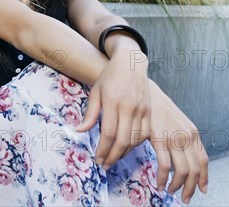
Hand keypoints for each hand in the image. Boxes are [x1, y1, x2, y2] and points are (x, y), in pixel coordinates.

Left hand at [75, 53, 150, 169]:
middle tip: (105, 165)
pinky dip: (135, 144)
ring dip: (124, 153)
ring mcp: (141, 109)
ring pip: (134, 139)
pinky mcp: (149, 111)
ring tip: (114, 158)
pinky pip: (144, 134)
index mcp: (112, 102)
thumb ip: (90, 113)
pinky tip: (126, 147)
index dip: (103, 150)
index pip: (108, 133)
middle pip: (122, 140)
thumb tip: (79, 131)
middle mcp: (128, 107)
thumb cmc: (109, 77)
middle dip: (113, 157)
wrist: (131, 63)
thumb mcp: (96, 92)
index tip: (98, 159)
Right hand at [148, 79, 208, 203]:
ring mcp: (173, 138)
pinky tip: (158, 183)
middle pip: (195, 170)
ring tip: (169, 191)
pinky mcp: (159, 139)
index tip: (201, 190)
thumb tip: (185, 158)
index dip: (203, 179)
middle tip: (184, 198)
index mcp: (193, 133)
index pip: (204, 161)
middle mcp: (186, 137)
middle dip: (190, 189)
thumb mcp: (177, 122)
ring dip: (176, 186)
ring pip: (182, 172)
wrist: (146, 92)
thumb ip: (183, 139)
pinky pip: (164, 166)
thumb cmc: (159, 108)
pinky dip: (162, 178)